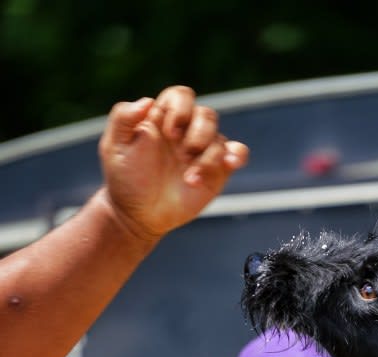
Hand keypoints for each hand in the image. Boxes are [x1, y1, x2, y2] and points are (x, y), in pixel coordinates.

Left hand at [98, 85, 248, 241]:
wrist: (140, 214)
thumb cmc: (126, 178)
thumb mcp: (114, 146)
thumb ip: (123, 117)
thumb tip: (148, 101)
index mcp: (164, 119)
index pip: (181, 96)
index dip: (180, 109)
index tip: (168, 133)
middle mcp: (186, 132)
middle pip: (206, 114)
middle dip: (197, 133)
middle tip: (182, 155)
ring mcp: (203, 151)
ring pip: (220, 138)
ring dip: (207, 158)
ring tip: (190, 179)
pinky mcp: (217, 171)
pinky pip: (237, 154)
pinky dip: (237, 155)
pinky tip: (230, 164)